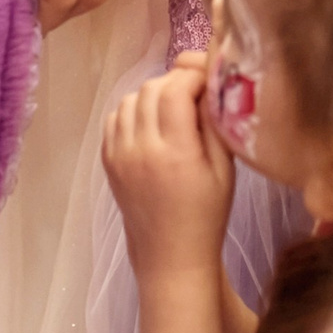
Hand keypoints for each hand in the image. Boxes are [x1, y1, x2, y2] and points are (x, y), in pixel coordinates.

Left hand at [101, 57, 234, 283]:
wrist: (170, 256)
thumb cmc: (206, 214)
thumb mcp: (224, 169)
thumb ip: (214, 124)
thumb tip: (209, 87)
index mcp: (175, 152)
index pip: (176, 89)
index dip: (193, 77)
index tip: (208, 83)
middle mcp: (141, 149)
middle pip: (150, 89)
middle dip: (174, 82)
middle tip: (194, 94)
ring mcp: (119, 155)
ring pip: (129, 99)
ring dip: (151, 95)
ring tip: (172, 109)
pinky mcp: (108, 162)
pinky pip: (114, 119)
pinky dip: (132, 112)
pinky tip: (151, 125)